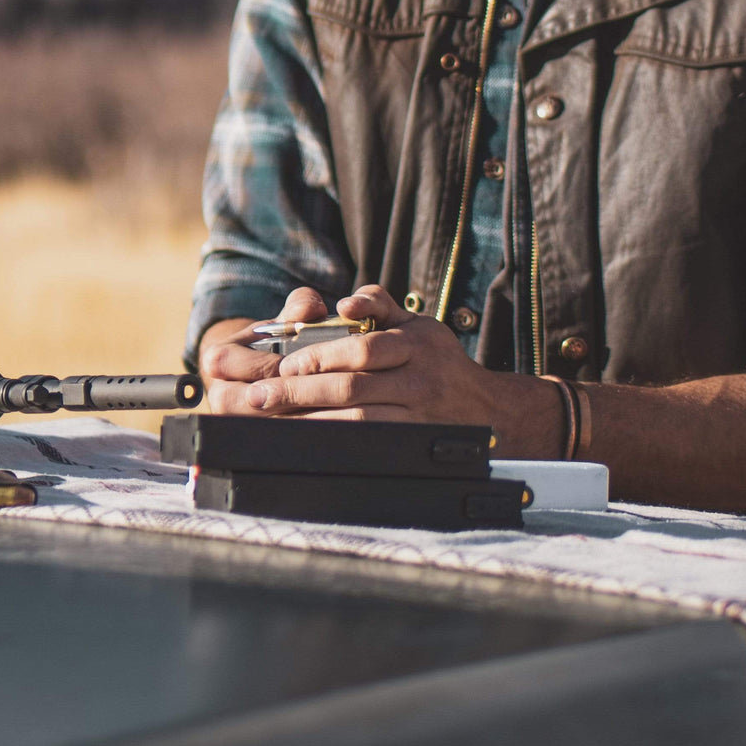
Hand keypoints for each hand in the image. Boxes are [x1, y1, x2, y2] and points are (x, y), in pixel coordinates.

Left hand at [244, 284, 501, 424]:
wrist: (483, 408)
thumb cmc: (436, 358)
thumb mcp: (416, 322)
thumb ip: (379, 303)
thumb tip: (345, 301)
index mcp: (417, 343)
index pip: (364, 349)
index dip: (322, 356)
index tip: (287, 364)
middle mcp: (420, 379)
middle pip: (353, 388)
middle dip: (301, 392)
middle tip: (262, 395)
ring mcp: (417, 415)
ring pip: (358, 421)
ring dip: (311, 420)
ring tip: (276, 418)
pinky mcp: (412, 443)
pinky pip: (367, 444)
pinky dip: (333, 441)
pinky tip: (307, 438)